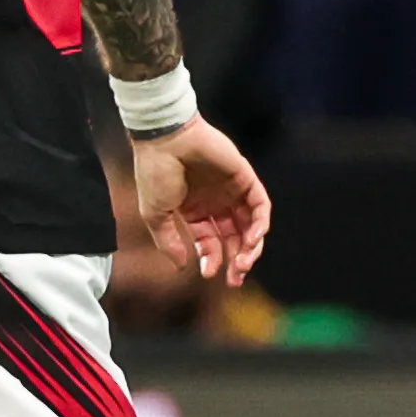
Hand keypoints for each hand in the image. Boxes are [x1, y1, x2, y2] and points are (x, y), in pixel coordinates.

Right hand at [128, 116, 269, 286]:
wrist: (165, 138)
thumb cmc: (155, 173)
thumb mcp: (155, 214)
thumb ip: (168, 241)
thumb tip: (182, 266)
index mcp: (194, 211)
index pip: (210, 242)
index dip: (212, 259)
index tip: (208, 273)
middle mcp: (215, 203)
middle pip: (234, 238)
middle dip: (237, 260)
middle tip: (236, 278)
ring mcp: (231, 191)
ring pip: (250, 225)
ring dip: (250, 247)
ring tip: (243, 262)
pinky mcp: (245, 177)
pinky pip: (260, 205)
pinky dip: (260, 223)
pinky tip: (252, 239)